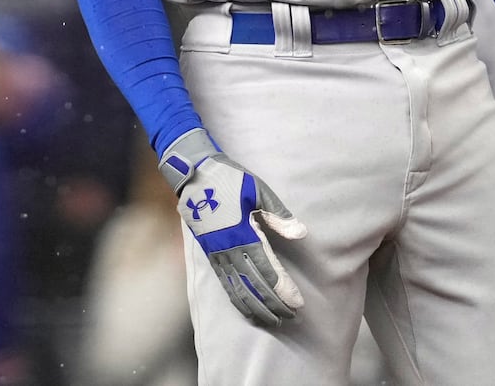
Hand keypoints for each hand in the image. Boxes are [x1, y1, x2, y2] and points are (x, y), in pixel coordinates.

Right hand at [158, 128, 305, 326]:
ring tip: (273, 320)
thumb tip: (300, 233)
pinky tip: (247, 309)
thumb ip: (278, 214)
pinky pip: (224, 283)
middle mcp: (228, 248)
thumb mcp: (258, 189)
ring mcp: (217, 253)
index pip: (266, 268)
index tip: (296, 302)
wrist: (194, 174)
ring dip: (256, 306)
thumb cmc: (229, 178)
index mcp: (242, 232)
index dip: (281, 288)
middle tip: (290, 316)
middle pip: (253, 284)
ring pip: (237, 288)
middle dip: (272, 303)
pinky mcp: (209, 254)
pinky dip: (237, 300)